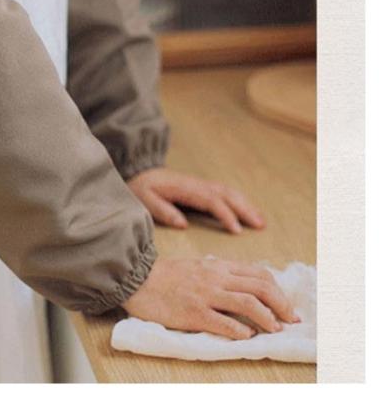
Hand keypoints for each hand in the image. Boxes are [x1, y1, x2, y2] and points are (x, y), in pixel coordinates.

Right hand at [123, 257, 299, 338]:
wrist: (137, 279)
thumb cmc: (165, 275)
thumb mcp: (196, 266)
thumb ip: (218, 274)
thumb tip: (241, 285)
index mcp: (217, 266)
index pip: (258, 273)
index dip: (278, 290)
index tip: (285, 306)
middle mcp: (215, 277)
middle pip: (260, 286)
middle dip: (281, 304)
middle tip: (291, 320)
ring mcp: (205, 294)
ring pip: (248, 302)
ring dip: (268, 317)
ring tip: (276, 329)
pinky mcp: (193, 312)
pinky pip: (224, 322)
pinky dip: (241, 330)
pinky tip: (248, 336)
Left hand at [126, 167, 264, 233]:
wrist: (139, 170)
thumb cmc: (141, 188)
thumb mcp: (145, 200)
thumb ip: (162, 211)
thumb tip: (183, 224)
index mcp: (185, 188)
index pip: (211, 201)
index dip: (225, 215)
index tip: (237, 230)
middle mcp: (197, 184)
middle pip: (226, 195)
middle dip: (245, 209)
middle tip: (260, 226)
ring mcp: (201, 184)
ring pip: (229, 192)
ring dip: (246, 205)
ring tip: (261, 221)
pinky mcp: (201, 187)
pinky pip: (224, 192)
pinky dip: (239, 200)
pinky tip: (248, 210)